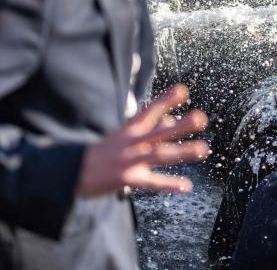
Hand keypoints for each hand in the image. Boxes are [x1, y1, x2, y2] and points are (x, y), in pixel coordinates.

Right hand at [76, 84, 208, 196]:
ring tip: (203, 149)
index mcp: (130, 128)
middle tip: (201, 118)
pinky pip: (152, 182)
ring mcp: (131, 160)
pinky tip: (186, 185)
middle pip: (160, 131)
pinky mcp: (128, 179)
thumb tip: (172, 119)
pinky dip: (169, 184)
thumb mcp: (123, 133)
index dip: (167, 99)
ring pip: (160, 154)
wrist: (73, 169)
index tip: (184, 90)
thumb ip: (149, 127)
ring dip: (182, 151)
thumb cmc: (104, 150)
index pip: (151, 110)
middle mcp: (132, 142)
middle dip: (181, 125)